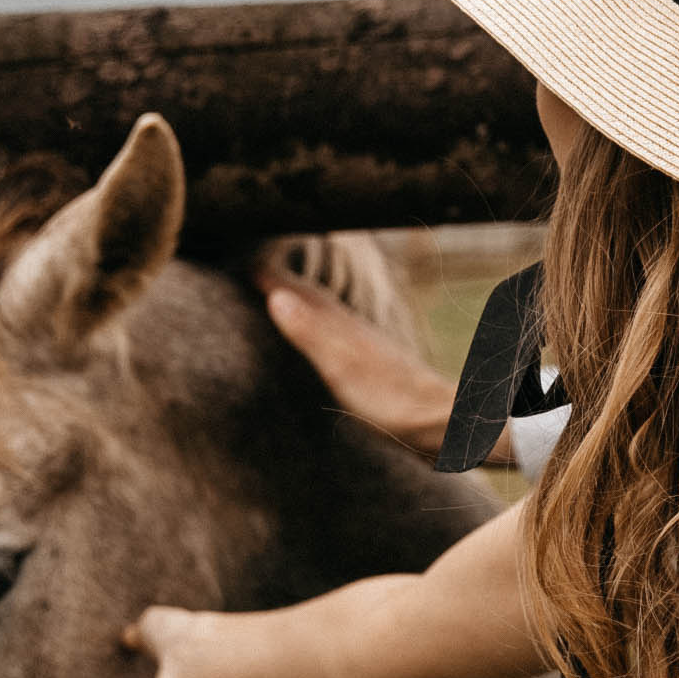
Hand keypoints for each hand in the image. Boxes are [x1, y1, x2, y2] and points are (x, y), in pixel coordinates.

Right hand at [264, 275, 504, 462]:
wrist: (441, 420)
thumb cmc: (390, 399)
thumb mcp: (341, 368)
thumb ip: (311, 333)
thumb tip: (276, 296)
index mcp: (338, 326)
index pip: (295, 291)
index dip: (267, 275)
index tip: (236, 257)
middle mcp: (351, 328)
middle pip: (309, 295)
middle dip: (280, 280)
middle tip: (251, 266)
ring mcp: (363, 344)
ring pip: (324, 312)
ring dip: (300, 300)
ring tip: (280, 293)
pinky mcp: (373, 362)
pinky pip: (336, 332)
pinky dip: (319, 324)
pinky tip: (325, 334)